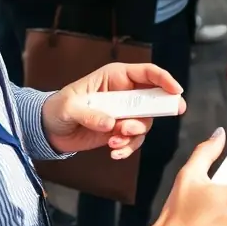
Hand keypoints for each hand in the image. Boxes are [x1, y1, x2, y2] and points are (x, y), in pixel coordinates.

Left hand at [42, 63, 185, 156]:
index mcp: (116, 77)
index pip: (148, 73)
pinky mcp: (119, 131)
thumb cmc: (58, 108)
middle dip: (151, 114)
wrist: (49, 130)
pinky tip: (114, 152)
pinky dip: (127, 147)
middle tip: (132, 127)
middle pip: (153, 99)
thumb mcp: (69, 107)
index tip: (177, 92)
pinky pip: (134, 140)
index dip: (165, 80)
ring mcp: (124, 113)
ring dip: (133, 134)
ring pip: (145, 122)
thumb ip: (90, 114)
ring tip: (113, 140)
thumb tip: (110, 123)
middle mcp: (125, 93)